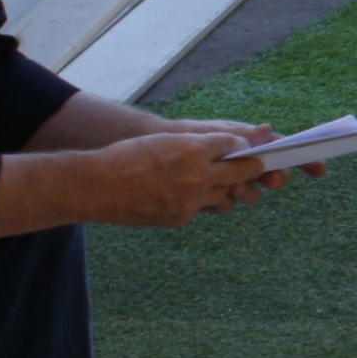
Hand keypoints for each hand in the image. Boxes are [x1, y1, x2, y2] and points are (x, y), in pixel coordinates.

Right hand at [90, 132, 272, 225]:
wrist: (99, 186)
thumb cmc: (128, 156)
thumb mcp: (165, 140)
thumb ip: (199, 144)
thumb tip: (232, 148)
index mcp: (192, 149)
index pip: (232, 144)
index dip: (241, 145)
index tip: (245, 148)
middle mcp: (197, 175)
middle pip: (240, 171)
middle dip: (251, 168)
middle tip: (257, 166)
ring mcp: (191, 200)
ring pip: (224, 194)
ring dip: (224, 188)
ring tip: (219, 182)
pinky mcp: (181, 217)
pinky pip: (201, 209)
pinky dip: (197, 202)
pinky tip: (183, 195)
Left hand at [158, 118, 322, 189]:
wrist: (158, 149)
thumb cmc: (191, 134)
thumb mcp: (217, 131)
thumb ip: (243, 136)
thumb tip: (268, 131)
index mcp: (251, 146)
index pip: (283, 152)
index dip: (303, 160)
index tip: (319, 169)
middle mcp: (245, 165)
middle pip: (271, 176)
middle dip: (275, 178)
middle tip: (272, 178)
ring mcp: (230, 182)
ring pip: (250, 193)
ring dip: (248, 192)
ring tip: (235, 186)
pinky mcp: (213, 197)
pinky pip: (226, 204)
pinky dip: (223, 201)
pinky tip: (213, 197)